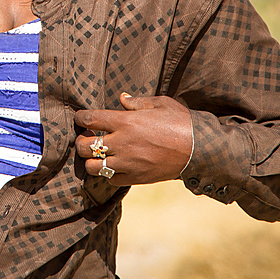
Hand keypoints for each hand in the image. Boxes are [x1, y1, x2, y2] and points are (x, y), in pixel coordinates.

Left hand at [73, 93, 192, 185]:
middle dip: (80, 142)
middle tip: (86, 138)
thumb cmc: (181, 122)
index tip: (80, 118)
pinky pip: (110, 180)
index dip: (80, 118)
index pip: (90, 119)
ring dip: (91, 161)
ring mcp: (127, 163)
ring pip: (92, 167)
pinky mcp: (135, 178)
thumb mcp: (160, 103)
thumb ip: (137, 102)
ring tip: (98, 155)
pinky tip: (113, 166)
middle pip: (84, 146)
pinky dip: (107, 174)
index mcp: (125, 122)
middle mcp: (122, 143)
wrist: (199, 149)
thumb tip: (122, 98)